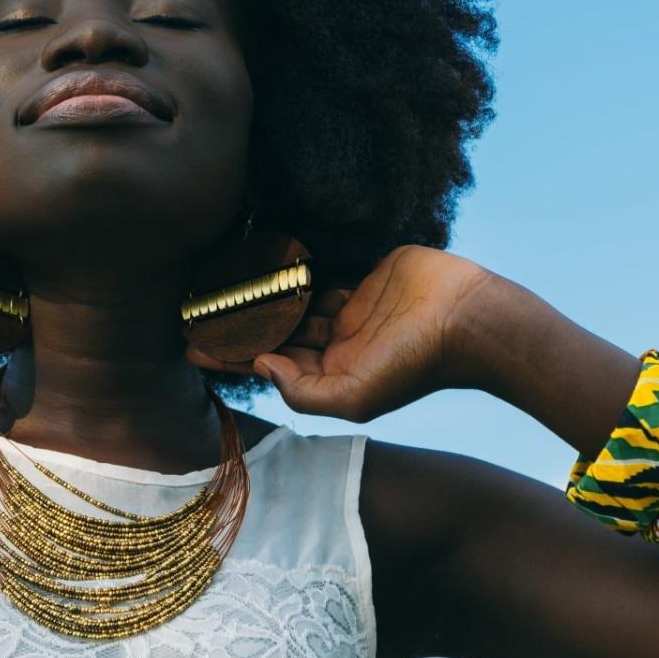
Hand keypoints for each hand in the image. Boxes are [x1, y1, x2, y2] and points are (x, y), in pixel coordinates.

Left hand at [183, 244, 497, 422]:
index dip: (230, 359)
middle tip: (193, 312)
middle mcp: (336, 346)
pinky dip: (293, 270)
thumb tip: (260, 366)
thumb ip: (303, 391)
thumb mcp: (355, 395)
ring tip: (219, 285)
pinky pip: (320, 273)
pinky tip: (263, 261)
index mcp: (332, 377)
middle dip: (237, 326)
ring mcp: (351, 310)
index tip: (190, 349)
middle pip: (275, 334)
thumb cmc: (416, 363)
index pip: (269, 366)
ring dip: (260, 296)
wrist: (468, 318)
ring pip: (293, 303)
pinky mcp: (364, 278)